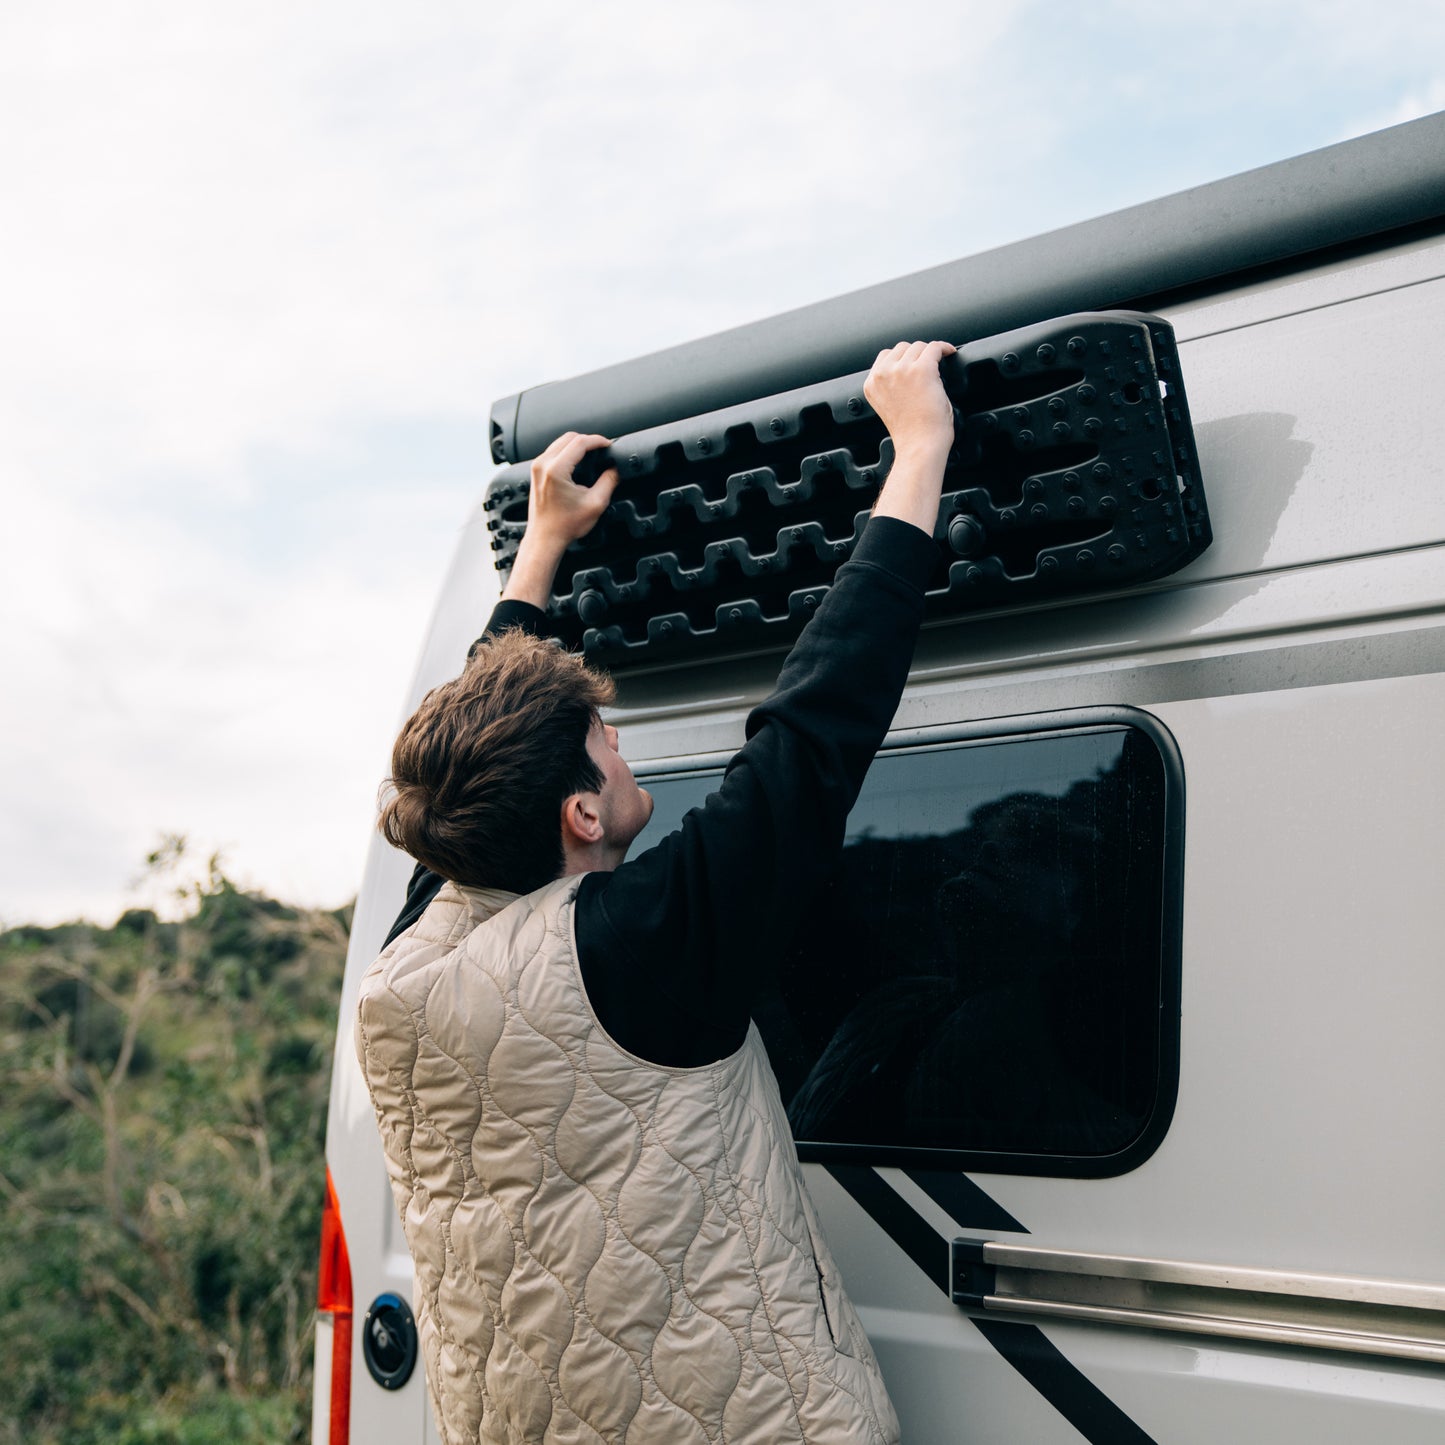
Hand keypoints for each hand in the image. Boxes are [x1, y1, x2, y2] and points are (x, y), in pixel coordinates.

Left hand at [526, 432, 619, 550]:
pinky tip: (579, 460)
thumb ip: (609, 481)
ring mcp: (537, 467)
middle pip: (569, 437)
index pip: (579, 442)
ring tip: (593, 454)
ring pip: (560, 442)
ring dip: (578, 444)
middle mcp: (543, 464)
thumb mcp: (595, 503)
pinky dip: (568, 450)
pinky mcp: (536, 471)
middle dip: (588, 440)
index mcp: (556, 470)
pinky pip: (553, 450)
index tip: (609, 445)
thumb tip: (615, 468)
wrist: (545, 538)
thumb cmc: (565, 525)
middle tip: (602, 449)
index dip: (597, 440)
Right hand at [865, 341, 956, 536]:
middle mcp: (883, 374)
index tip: (915, 364)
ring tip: (939, 365)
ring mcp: (901, 370)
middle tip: (929, 368)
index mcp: (872, 384)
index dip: (903, 359)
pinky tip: (949, 353)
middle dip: (916, 356)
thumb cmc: (911, 434)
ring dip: (929, 354)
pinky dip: (944, 348)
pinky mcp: (922, 369)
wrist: (919, 446)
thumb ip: (891, 386)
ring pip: (919, 346)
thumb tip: (907, 370)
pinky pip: (935, 347)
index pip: (886, 356)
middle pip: (902, 348)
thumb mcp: (890, 406)